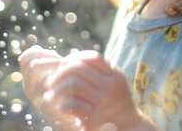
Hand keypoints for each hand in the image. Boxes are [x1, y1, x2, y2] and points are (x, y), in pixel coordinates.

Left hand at [20, 46, 157, 130]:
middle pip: (79, 68)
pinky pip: (73, 104)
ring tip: (52, 94)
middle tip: (52, 80)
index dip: (74, 57)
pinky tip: (60, 106)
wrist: (129, 127)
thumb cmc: (116, 102)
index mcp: (115, 75)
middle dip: (60, 72)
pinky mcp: (95, 119)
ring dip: (57, 87)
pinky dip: (62, 104)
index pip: (92, 57)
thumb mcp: (113, 82)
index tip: (64, 64)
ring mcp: (103, 103)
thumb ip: (97, 71)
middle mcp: (110, 87)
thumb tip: (67, 60)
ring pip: (73, 83)